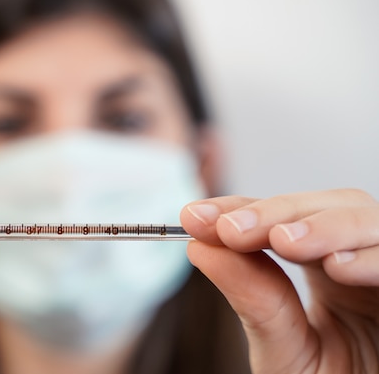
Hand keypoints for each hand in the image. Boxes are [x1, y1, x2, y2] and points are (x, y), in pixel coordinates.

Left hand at [181, 189, 378, 372]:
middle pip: (324, 206)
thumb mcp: (283, 348)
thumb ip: (252, 299)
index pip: (278, 218)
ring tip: (283, 241)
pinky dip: (373, 257)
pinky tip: (337, 268)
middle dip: (275, 212)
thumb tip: (199, 248)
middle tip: (230, 230)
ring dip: (322, 225)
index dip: (238, 208)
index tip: (193, 216)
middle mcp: (355, 259)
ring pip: (365, 218)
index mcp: (322, 267)